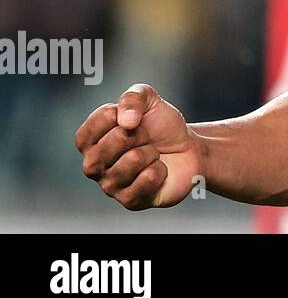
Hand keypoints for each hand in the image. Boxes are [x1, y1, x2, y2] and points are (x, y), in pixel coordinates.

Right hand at [76, 83, 203, 210]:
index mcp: (90, 141)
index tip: (134, 119)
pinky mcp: (130, 201)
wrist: (189, 149)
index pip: (95, 125)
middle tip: (147, 138)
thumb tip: (125, 119)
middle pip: (114, 142)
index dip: (121, 116)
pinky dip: (160, 170)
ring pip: (132, 160)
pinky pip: (146, 180)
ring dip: (150, 152)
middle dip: (139, 134)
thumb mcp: (149, 100)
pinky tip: (159, 170)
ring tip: (152, 154)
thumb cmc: (161, 126)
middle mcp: (93, 165)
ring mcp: (109, 185)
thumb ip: (133, 97)